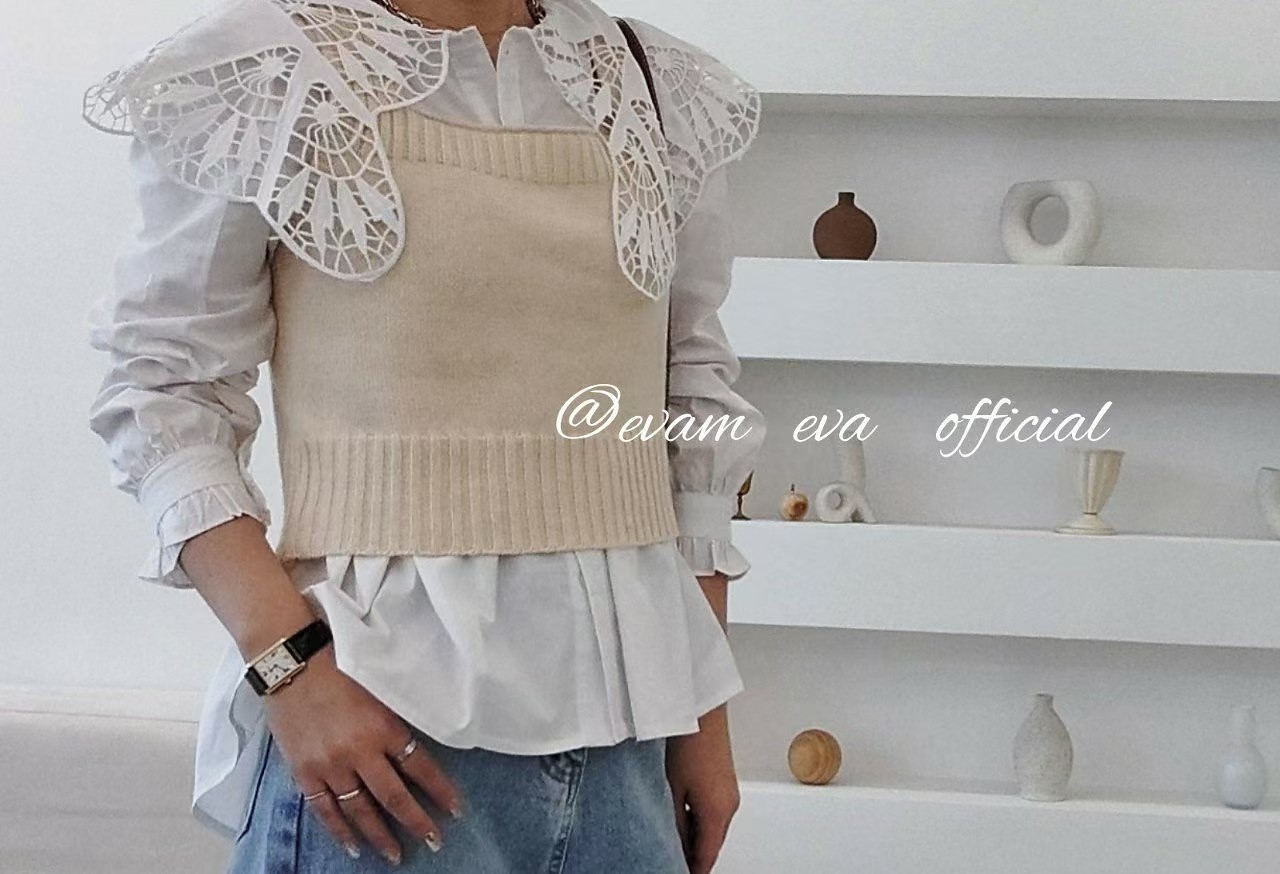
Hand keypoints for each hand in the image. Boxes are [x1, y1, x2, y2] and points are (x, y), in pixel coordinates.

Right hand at [262, 647, 463, 865]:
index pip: (421, 767)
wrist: (291, 662)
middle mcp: (359, 752)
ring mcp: (330, 766)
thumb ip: (395, 720)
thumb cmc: (338, 667)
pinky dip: (340, 832)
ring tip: (397, 855)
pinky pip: (324, 811)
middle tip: (434, 842)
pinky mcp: (304, 773)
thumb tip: (417, 746)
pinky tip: (354, 847)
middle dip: (417, 822)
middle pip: (394, 797)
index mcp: (383, 727)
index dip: (440, 791)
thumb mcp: (379, 688)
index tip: (456, 810)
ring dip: (381, 836)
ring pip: (360, 811)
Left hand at [666, 705, 740, 873]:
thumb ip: (673, 823)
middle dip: (694, 855)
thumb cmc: (685, 742)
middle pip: (712, 844)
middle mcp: (730, 806)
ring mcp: (729, 793)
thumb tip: (670, 843)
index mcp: (718, 813)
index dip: (692, 870)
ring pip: (713, 828)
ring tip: (672, 838)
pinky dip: (700, 820)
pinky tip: (681, 814)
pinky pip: (715, 811)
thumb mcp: (670, 790)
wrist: (700, 710)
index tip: (678, 872)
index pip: (706, 857)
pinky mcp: (725, 781)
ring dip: (696, 836)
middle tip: (672, 859)